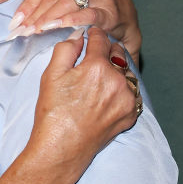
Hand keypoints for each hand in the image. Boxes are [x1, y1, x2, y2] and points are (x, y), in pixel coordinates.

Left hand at [9, 0, 141, 64]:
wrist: (124, 16)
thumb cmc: (94, 1)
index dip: (29, 2)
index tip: (17, 19)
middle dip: (34, 15)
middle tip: (21, 30)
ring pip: (66, 5)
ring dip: (47, 19)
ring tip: (34, 31)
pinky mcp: (109, 12)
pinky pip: (87, 15)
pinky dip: (71, 20)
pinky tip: (58, 27)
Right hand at [28, 27, 141, 183]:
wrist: (62, 149)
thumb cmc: (53, 113)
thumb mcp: (51, 76)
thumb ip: (66, 49)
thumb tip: (78, 36)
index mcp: (97, 67)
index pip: (101, 39)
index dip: (94, 34)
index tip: (91, 35)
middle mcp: (117, 81)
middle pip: (118, 53)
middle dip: (107, 51)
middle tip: (94, 58)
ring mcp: (128, 99)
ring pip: (127, 72)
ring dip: (116, 70)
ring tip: (100, 80)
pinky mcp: (131, 114)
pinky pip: (132, 92)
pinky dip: (122, 90)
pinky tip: (106, 96)